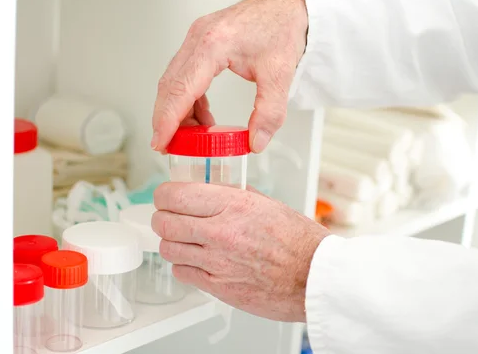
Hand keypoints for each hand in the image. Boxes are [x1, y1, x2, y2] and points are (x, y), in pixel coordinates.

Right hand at [152, 0, 307, 152]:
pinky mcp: (200, 43)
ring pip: (173, 81)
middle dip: (166, 120)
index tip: (160, 142)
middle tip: (169, 146)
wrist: (287, 5)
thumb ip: (269, 112)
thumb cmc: (281, 28)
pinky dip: (188, 99)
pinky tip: (202, 116)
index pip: (181, 89)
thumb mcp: (280, 75)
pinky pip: (184, 76)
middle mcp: (198, 38)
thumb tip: (256, 141)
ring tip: (193, 137)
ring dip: (178, 111)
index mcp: (213, 45)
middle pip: (169, 86)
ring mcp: (196, 39)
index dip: (167, 120)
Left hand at [152, 182, 329, 321]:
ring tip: (184, 239)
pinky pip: (182, 272)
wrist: (314, 276)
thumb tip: (206, 190)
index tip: (166, 196)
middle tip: (169, 217)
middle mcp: (221, 232)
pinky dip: (184, 265)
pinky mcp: (218, 287)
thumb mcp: (265, 203)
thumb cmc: (298, 241)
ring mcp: (217, 261)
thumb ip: (231, 196)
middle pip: (164, 222)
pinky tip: (197, 260)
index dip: (164, 195)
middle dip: (162, 218)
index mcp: (233, 205)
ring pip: (168, 248)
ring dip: (172, 242)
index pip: (175, 195)